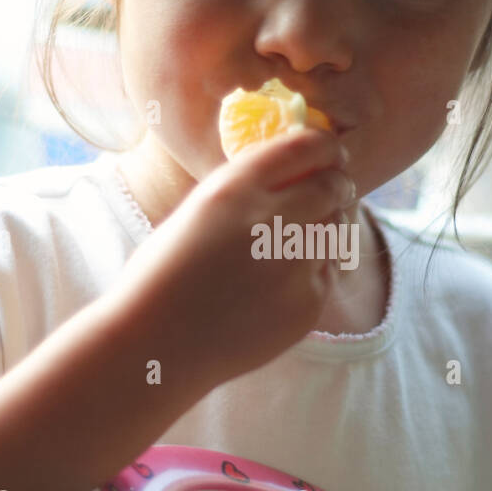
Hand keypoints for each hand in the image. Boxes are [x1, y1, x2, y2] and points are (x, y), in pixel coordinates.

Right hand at [113, 125, 354, 387]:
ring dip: (326, 226)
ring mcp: (292, 266)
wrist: (154, 344)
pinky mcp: (306, 304)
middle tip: (334, 189)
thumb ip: (247, 188)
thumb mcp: (197, 211)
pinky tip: (281, 281)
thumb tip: (300, 170)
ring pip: (336, 229)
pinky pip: (327, 272)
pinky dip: (314, 269)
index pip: (308, 146)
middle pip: (333, 186)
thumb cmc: (165, 274)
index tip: (330, 153)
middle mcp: (269, 221)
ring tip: (296, 239)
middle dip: (337, 184)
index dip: (327, 147)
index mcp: (234, 189)